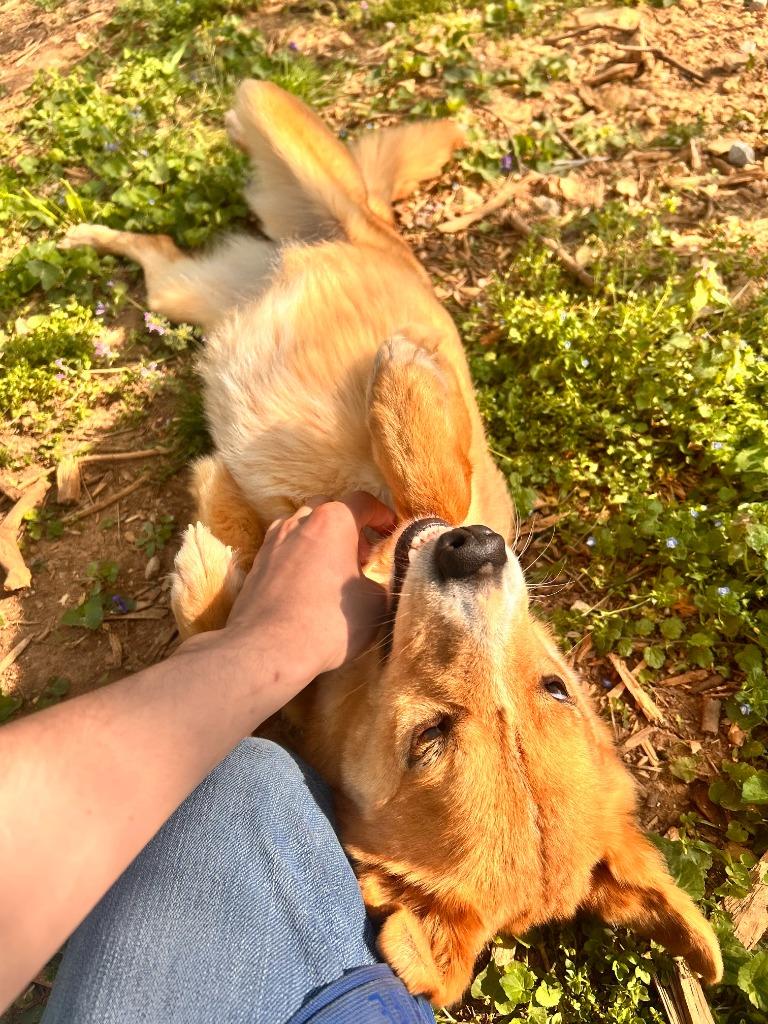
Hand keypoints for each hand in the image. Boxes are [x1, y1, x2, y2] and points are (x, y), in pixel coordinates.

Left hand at [225, 492, 395, 678]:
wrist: (269, 648)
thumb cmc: (330, 620)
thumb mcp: (375, 604)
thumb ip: (380, 582)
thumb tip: (374, 582)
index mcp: (333, 521)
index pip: (362, 501)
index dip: (381, 513)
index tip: (389, 528)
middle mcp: (299, 522)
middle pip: (328, 508)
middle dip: (347, 524)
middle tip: (361, 553)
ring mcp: (272, 541)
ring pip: (300, 526)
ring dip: (319, 538)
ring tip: (330, 566)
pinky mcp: (256, 564)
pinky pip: (282, 548)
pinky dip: (298, 555)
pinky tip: (305, 582)